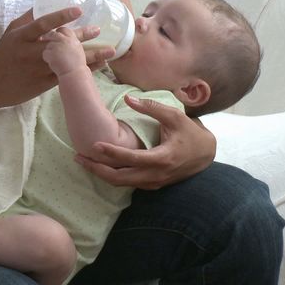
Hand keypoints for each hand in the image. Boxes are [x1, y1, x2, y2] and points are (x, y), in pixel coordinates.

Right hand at [0, 8, 112, 107]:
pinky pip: (67, 76)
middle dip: (81, 37)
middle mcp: (30, 53)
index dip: (61, 16)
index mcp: (22, 37)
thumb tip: (44, 3)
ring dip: (90, 57)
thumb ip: (28, 19)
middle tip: (99, 30)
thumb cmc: (1, 56)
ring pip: (67, 62)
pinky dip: (83, 71)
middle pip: (60, 43)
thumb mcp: (11, 33)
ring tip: (109, 52)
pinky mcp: (43, 85)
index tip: (78, 10)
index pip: (43, 24)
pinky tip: (98, 66)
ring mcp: (38, 70)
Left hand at [41, 27, 88, 76]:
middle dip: (49, 38)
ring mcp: (56, 45)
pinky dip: (47, 58)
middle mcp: (64, 39)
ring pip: (48, 45)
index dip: (59, 33)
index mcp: (72, 39)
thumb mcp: (78, 51)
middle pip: (53, 34)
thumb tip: (68, 43)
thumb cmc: (78, 67)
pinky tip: (52, 64)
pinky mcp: (49, 52)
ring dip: (49, 50)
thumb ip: (72, 44)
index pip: (63, 30)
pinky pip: (45, 53)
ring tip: (55, 59)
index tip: (57, 37)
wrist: (74, 74)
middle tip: (47, 43)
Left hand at [74, 96, 215, 188]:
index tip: (94, 145)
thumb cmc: (190, 133)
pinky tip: (99, 166)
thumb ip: (151, 107)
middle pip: (120, 178)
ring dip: (101, 174)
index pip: (131, 159)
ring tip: (84, 162)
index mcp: (162, 158)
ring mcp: (153, 183)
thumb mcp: (174, 116)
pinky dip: (112, 176)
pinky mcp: (152, 185)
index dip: (112, 153)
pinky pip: (128, 183)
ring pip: (122, 184)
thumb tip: (127, 99)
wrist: (206, 155)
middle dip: (97, 169)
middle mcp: (156, 175)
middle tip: (78, 158)